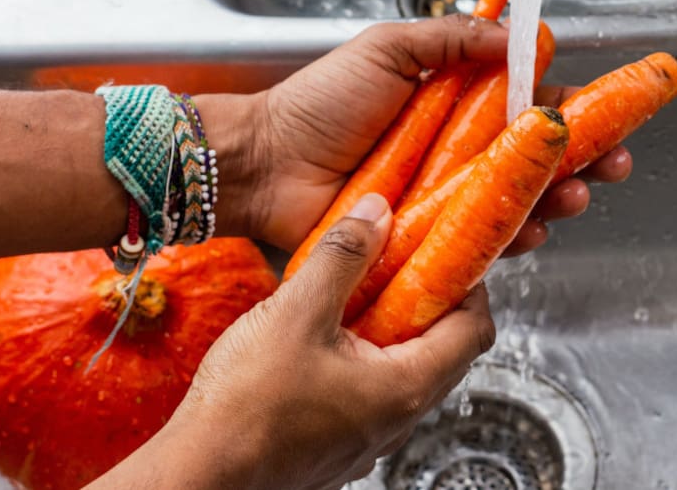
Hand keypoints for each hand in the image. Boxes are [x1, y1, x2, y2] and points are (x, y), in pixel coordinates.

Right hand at [93, 195, 495, 489]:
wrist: (200, 475)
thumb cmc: (246, 407)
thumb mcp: (296, 312)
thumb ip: (342, 256)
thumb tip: (377, 213)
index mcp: (407, 387)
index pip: (476, 330)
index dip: (470, 286)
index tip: (447, 253)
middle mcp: (398, 419)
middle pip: (446, 351)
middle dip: (430, 303)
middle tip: (402, 264)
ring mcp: (368, 439)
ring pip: (405, 373)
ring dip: (393, 331)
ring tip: (358, 295)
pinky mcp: (338, 447)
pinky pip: (371, 394)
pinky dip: (364, 360)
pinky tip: (324, 338)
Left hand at [211, 15, 631, 254]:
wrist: (268, 165)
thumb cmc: (317, 105)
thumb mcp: (388, 48)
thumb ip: (452, 37)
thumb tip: (515, 34)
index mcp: (453, 101)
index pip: (526, 103)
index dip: (569, 110)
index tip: (608, 113)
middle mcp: (456, 151)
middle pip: (535, 158)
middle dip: (583, 162)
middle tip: (612, 165)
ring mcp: (444, 198)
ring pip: (518, 201)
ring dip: (557, 201)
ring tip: (574, 198)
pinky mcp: (429, 238)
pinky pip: (481, 243)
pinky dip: (513, 240)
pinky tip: (532, 233)